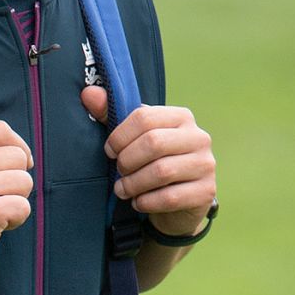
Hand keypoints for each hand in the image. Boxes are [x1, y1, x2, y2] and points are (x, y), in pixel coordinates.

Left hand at [81, 87, 215, 236]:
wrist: (178, 201)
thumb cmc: (150, 163)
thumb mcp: (132, 138)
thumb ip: (111, 115)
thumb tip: (88, 93)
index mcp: (181, 117)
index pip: (145, 117)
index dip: (119, 136)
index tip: (109, 151)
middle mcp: (199, 137)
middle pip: (153, 143)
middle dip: (126, 161)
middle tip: (118, 171)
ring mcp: (205, 164)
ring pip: (161, 171)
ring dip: (133, 184)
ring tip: (123, 189)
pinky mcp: (206, 191)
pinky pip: (169, 197)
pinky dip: (146, 202)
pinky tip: (138, 202)